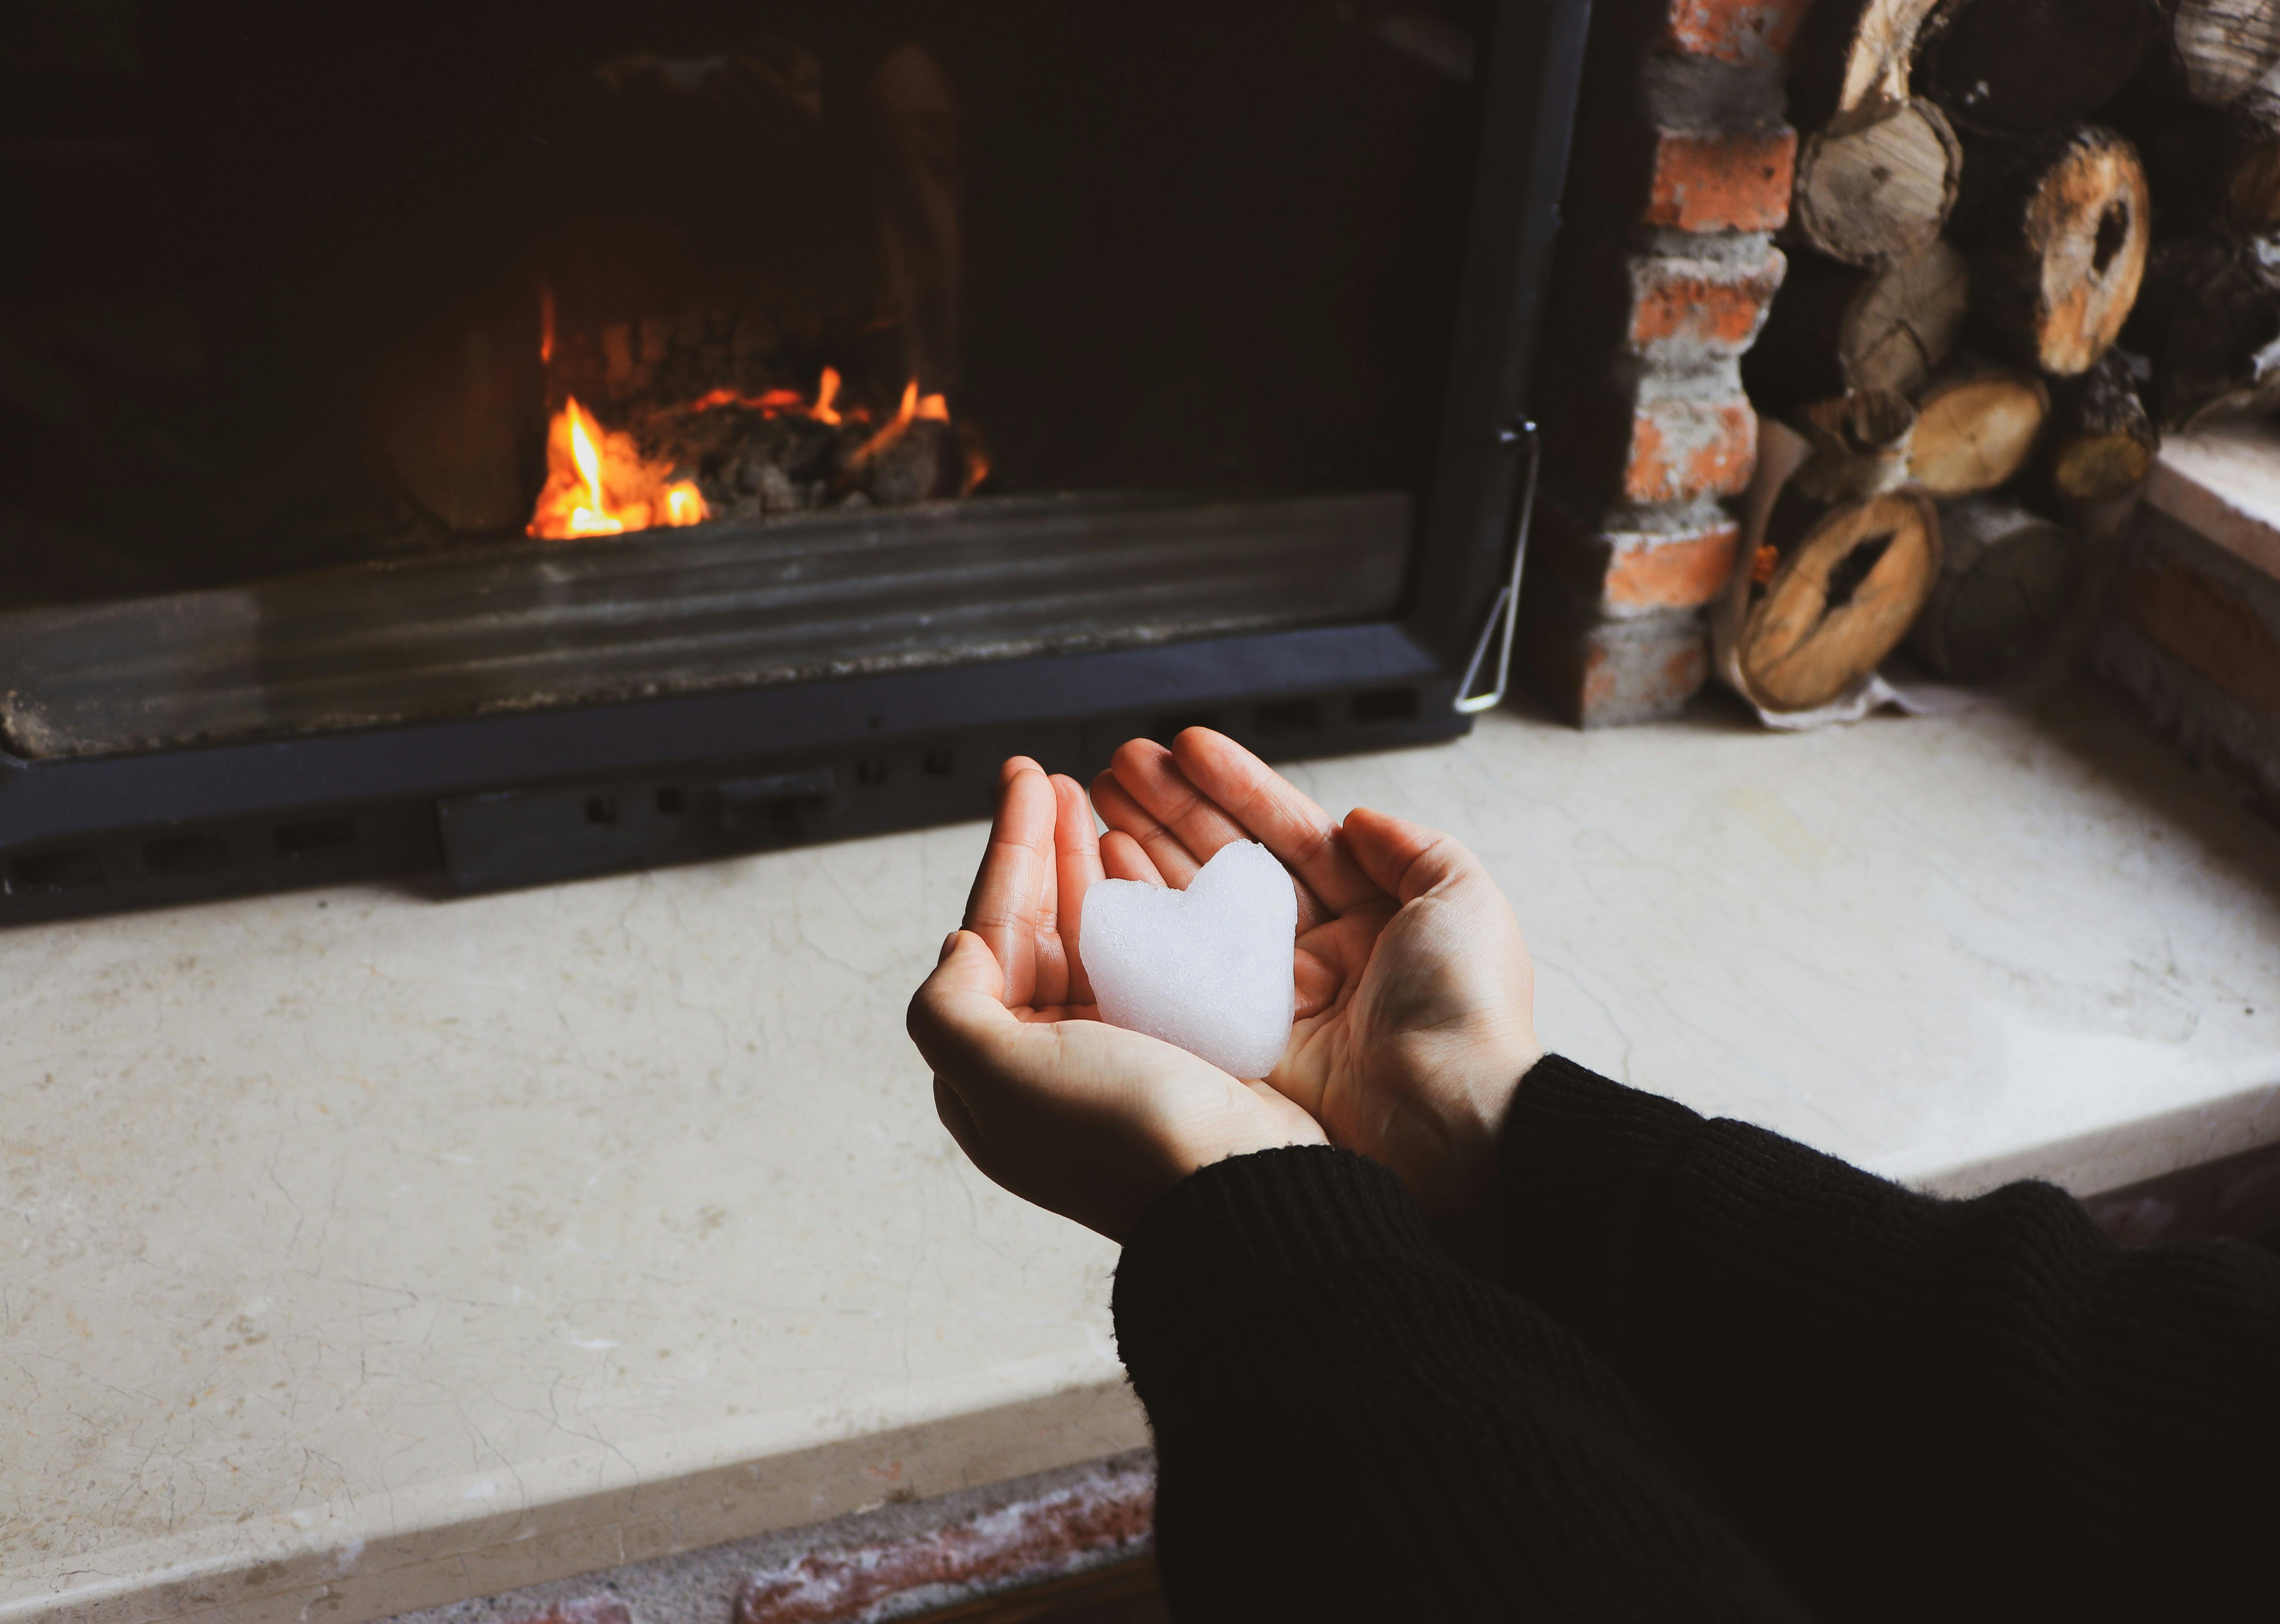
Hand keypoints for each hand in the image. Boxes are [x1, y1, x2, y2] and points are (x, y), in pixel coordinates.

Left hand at [908, 757, 1323, 1239]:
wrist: (1240, 1190)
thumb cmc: (1123, 1139)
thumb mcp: (1001, 1076)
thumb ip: (950, 1010)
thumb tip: (957, 948)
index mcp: (994, 1071)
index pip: (989, 934)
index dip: (1009, 851)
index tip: (1025, 780)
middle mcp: (1049, 1062)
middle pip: (1037, 927)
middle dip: (1044, 848)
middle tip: (1055, 778)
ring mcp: (1116, 1053)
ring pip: (1091, 934)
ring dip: (1089, 866)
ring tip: (1096, 803)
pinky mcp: (1178, 1048)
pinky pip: (1148, 956)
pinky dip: (1144, 903)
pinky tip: (1146, 865)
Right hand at [1092, 730, 1538, 1218]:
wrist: (1449, 1119)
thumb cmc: (1468, 1011)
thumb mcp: (1465, 901)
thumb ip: (1414, 848)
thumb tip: (1359, 817)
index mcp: (1369, 918)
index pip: (1290, 834)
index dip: (1238, 788)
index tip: (1188, 746)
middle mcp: (1314, 953)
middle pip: (1229, 862)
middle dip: (1174, 807)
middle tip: (1124, 761)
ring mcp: (1269, 996)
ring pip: (1194, 904)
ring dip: (1145, 845)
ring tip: (1100, 796)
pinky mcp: (1234, 1040)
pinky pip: (1176, 967)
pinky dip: (1139, 916)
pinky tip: (1105, 866)